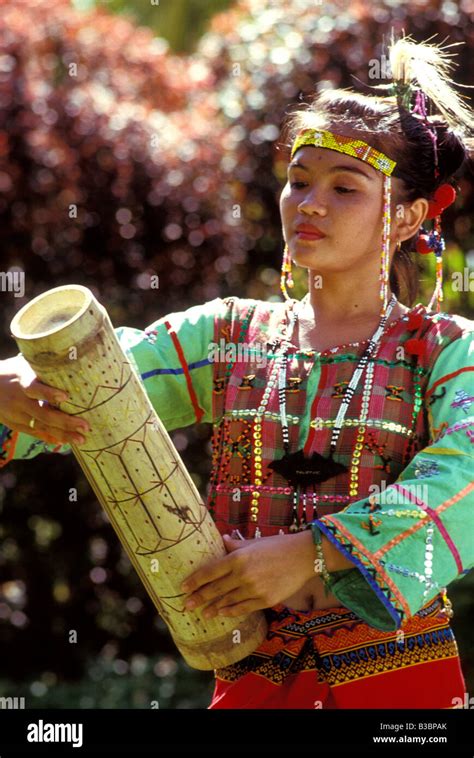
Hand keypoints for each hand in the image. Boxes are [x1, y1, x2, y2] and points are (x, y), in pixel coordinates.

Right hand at [0, 353, 89, 445]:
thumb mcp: (25, 365)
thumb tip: (74, 361)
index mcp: (21, 380)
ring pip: (41, 426)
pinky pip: (34, 433)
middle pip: (42, 413)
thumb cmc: (14, 371)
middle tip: (85, 425)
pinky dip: (50, 437)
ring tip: (81, 439)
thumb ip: (45, 368)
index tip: (65, 396)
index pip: (33, 388)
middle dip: (65, 421)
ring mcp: (15, 414)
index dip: (48, 393)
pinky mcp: (14, 424)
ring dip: (62, 434)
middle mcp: (18, 400)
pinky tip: (65, 441)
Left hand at [181, 531, 315, 617]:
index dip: (195, 580)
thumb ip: (235, 545)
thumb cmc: (277, 546)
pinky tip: (222, 613)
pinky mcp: (266, 600)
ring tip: (203, 613)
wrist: (303, 556)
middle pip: (215, 589)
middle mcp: (243, 574)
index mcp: (238, 557)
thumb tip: (222, 539)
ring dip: (213, 608)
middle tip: (185, 605)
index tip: (183, 587)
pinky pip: (244, 608)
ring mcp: (254, 589)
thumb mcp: (253, 542)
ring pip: (228, 601)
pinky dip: (231, 611)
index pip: (210, 571)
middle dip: (198, 598)